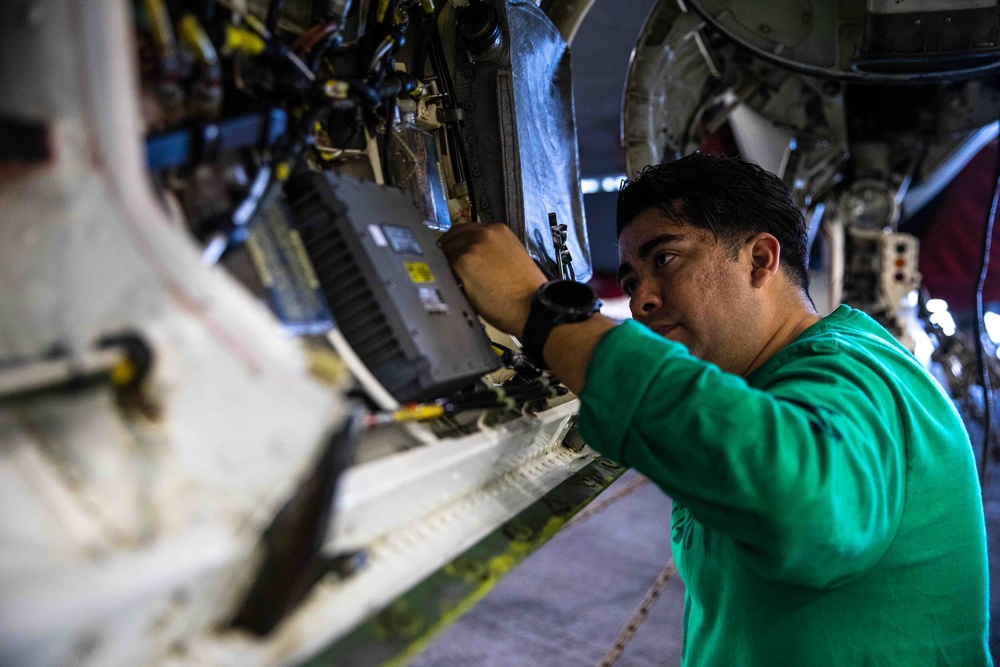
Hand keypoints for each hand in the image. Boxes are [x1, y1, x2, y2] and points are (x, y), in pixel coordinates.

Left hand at [438, 223, 547, 337]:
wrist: (532, 307)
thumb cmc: (525, 291)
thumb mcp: (511, 258)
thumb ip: (491, 251)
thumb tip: (472, 258)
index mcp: (498, 230)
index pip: (467, 230)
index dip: (458, 244)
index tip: (454, 254)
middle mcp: (484, 233)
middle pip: (452, 237)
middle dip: (449, 252)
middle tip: (448, 269)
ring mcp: (472, 246)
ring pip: (446, 253)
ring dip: (448, 267)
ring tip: (455, 282)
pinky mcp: (462, 262)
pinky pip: (445, 269)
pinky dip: (447, 279)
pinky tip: (456, 290)